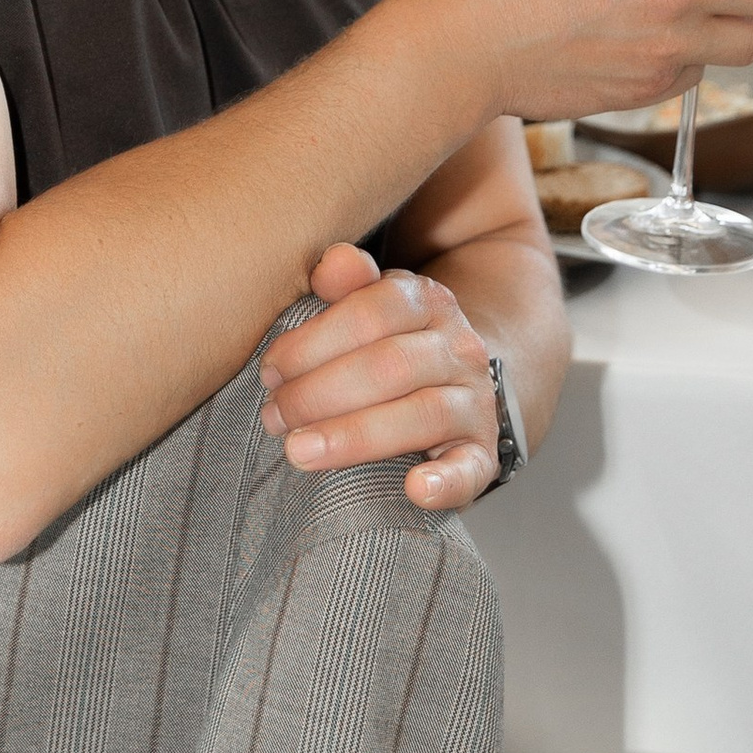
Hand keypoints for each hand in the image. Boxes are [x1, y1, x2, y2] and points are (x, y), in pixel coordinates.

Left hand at [259, 243, 499, 512]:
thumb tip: (333, 262)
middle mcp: (459, 347)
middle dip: (320, 394)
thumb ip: (347, 284)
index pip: (371, 312)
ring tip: (299, 452)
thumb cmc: (389, 347)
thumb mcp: (369, 306)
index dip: (313, 343)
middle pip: (390, 365)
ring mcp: (476, 402)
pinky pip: (471, 469)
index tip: (270, 373)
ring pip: (422, 414)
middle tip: (274, 417)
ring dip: (354, 436)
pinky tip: (414, 489)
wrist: (458, 386)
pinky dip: (446, 482)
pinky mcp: (482, 454)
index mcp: (426, 302)